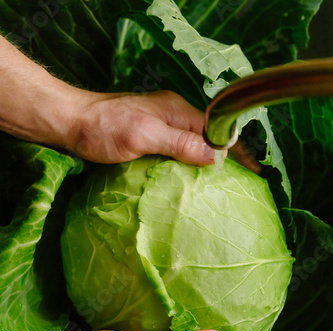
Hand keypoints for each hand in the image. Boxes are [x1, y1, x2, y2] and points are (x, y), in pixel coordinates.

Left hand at [0, 36, 216, 165]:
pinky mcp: (149, 137)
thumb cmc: (103, 128)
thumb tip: (217, 154)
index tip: (251, 170)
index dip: (235, 149)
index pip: (217, 129)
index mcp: (177, 111)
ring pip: (193, 144)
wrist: (71, 123)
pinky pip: (177, 150)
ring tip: (216, 185)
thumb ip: (179, 142)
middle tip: (236, 182)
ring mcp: (161, 126)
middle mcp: (173, 116)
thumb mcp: (144, 136)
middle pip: (208, 136)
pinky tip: (187, 179)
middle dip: (224, 157)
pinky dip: (186, 164)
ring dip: (205, 162)